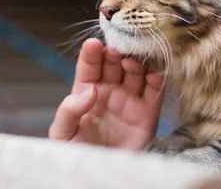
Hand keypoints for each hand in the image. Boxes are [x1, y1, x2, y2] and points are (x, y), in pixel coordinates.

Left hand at [48, 38, 164, 150]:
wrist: (96, 179)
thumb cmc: (75, 154)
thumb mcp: (62, 133)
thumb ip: (69, 110)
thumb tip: (90, 91)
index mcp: (85, 92)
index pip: (89, 66)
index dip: (91, 53)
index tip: (93, 44)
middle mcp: (108, 92)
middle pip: (114, 64)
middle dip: (116, 52)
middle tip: (116, 50)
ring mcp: (129, 102)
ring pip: (136, 73)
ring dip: (136, 63)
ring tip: (131, 62)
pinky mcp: (147, 116)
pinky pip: (155, 93)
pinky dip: (157, 80)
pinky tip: (153, 74)